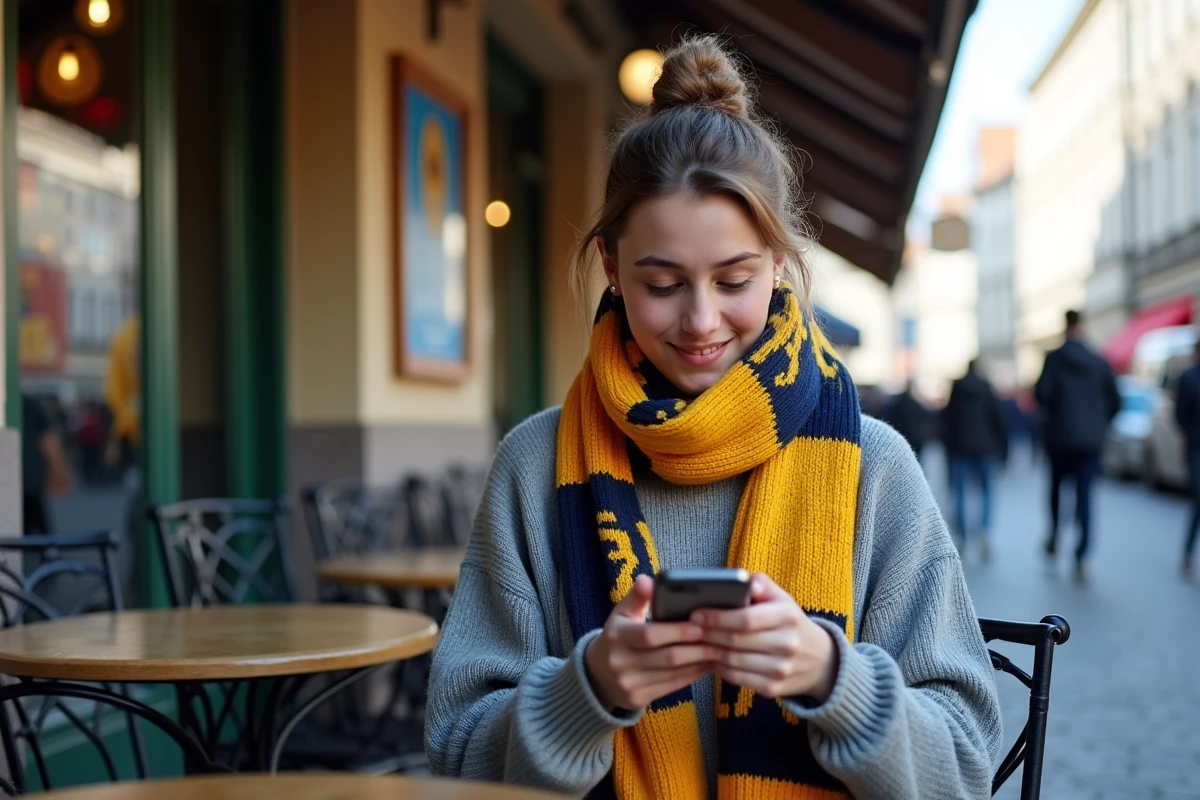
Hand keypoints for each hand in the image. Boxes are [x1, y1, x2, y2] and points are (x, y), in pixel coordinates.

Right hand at [584, 575, 717, 711]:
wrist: (597, 675)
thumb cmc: (617, 638)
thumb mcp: (621, 614)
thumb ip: (637, 597)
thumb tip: (647, 580)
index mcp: (616, 636)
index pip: (650, 635)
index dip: (677, 631)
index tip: (700, 626)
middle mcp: (620, 662)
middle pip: (667, 657)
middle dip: (696, 649)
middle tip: (717, 640)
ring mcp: (629, 683)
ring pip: (672, 674)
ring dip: (698, 663)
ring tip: (717, 651)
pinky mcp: (638, 699)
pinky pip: (672, 687)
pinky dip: (692, 676)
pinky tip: (706, 665)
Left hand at [694, 573, 838, 702]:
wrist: (819, 661)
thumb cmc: (790, 623)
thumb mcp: (783, 599)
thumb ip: (762, 585)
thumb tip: (745, 581)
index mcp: (788, 616)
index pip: (746, 618)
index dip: (717, 617)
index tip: (696, 614)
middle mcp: (787, 644)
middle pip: (736, 641)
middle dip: (708, 634)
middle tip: (689, 628)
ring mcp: (781, 669)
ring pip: (733, 661)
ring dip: (710, 651)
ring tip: (695, 642)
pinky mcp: (773, 688)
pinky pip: (737, 678)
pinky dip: (720, 668)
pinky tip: (712, 658)